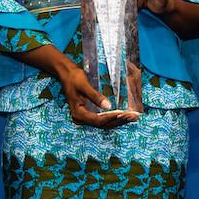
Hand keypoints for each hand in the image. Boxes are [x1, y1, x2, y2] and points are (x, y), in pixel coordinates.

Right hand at [10, 44, 136, 128]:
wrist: (67, 74)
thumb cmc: (74, 78)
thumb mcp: (84, 85)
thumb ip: (95, 96)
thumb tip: (108, 106)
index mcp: (78, 113)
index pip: (96, 120)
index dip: (110, 118)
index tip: (122, 114)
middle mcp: (81, 118)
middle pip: (102, 124)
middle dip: (118, 121)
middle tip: (131, 117)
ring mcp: (86, 117)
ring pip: (104, 123)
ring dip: (118, 121)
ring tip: (131, 118)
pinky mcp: (89, 113)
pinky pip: (103, 119)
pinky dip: (113, 118)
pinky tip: (123, 115)